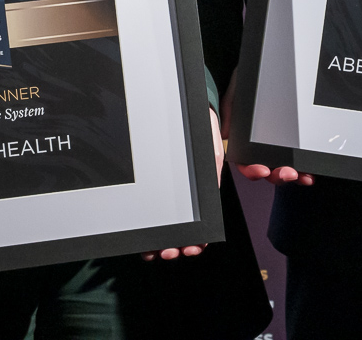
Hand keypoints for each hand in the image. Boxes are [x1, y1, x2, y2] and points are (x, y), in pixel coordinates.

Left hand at [140, 108, 222, 261]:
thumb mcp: (211, 153)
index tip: (192, 248)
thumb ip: (214, 175)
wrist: (182, 108)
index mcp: (201, 193)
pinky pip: (150, 215)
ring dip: (160, 243)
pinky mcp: (152, 188)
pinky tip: (143, 241)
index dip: (196, 241)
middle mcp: (184, 198)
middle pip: (180, 230)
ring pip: (164, 227)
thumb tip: (218, 190)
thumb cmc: (200, 131)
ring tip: (156, 251)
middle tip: (169, 252)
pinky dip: (148, 230)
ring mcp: (167, 194)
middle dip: (175, 246)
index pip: (201, 224)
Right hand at [221, 74, 313, 186]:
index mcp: (244, 137)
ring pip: (284, 166)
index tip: (261, 170)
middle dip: (277, 175)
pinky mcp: (295, 140)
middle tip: (288, 173)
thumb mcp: (237, 89)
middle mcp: (261, 144)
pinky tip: (309, 171)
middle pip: (267, 168)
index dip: (251, 170)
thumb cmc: (250, 77)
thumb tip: (225, 133)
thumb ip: (229, 109)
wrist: (268, 62)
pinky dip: (305, 167)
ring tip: (302, 175)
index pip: (245, 161)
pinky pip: (300, 157)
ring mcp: (279, 143)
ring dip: (293, 175)